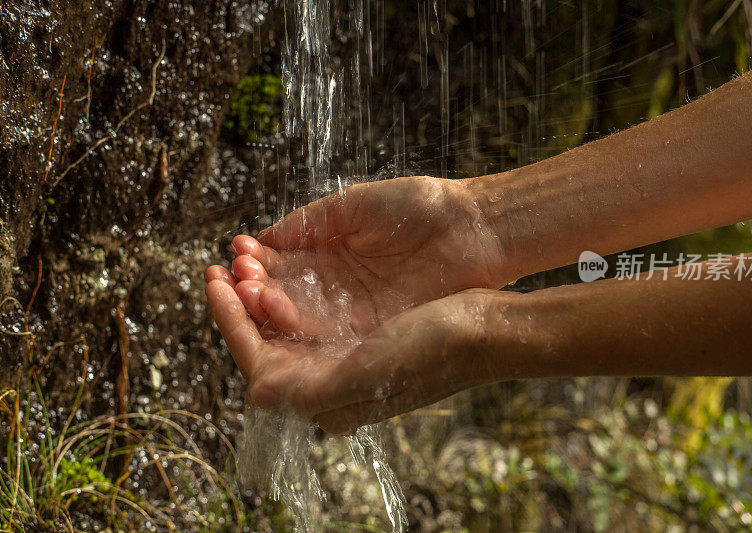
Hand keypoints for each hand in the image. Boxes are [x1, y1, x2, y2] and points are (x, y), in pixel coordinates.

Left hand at [205, 277, 491, 433]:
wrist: (487, 328)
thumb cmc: (434, 350)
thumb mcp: (369, 375)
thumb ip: (309, 390)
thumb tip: (254, 393)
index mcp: (328, 397)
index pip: (259, 365)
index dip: (231, 325)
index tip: (215, 285)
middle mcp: (332, 380)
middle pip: (268, 344)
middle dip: (241, 306)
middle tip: (219, 269)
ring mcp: (346, 356)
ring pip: (286, 324)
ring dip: (262, 291)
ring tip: (245, 259)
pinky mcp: (362, 332)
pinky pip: (310, 309)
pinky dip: (290, 285)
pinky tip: (281, 263)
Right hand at [207, 176, 504, 340]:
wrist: (473, 228)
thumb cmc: (419, 206)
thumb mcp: (355, 205)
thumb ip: (309, 222)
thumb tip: (261, 237)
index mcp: (330, 253)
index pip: (281, 265)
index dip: (256, 263)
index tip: (235, 256)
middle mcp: (335, 286)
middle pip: (283, 295)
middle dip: (253, 289)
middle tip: (231, 281)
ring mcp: (351, 309)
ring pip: (299, 317)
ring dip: (268, 309)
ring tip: (246, 296)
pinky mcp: (371, 328)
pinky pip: (327, 334)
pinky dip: (299, 326)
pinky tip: (275, 315)